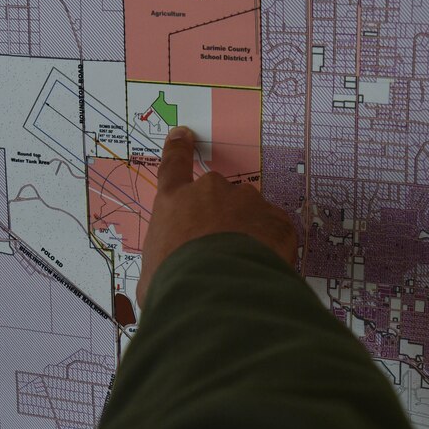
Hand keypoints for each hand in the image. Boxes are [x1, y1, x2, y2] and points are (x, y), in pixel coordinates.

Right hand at [137, 126, 296, 307]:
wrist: (216, 293)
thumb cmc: (174, 284)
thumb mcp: (152, 275)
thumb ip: (161, 264)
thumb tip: (163, 278)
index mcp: (173, 202)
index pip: (173, 166)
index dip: (178, 149)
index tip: (182, 135)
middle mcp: (210, 192)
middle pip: (216, 194)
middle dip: (219, 215)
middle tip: (218, 250)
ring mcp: (246, 203)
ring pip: (248, 211)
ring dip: (246, 231)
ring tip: (242, 265)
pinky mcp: (276, 220)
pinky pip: (274, 229)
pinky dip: (270, 245)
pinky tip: (261, 269)